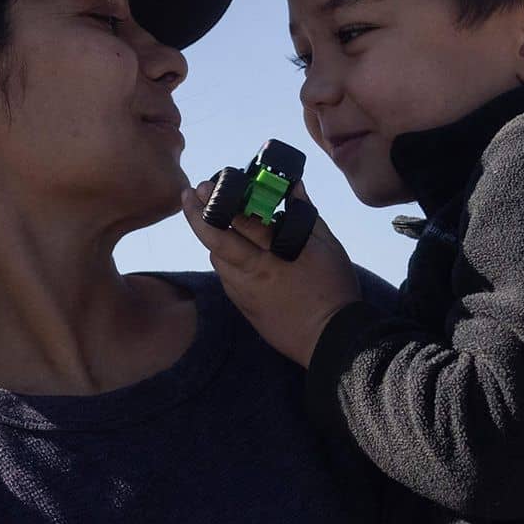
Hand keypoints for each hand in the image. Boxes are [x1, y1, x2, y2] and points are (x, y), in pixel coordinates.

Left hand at [183, 178, 359, 366]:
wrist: (331, 338)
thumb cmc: (335, 290)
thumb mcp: (328, 246)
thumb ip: (306, 214)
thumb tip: (293, 187)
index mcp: (278, 252)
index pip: (241, 221)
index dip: (220, 200)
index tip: (207, 184)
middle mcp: (256, 271)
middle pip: (215, 239)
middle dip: (196, 214)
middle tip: (189, 193)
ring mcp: (245, 291)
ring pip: (216, 258)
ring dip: (211, 237)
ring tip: (210, 218)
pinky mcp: (244, 306)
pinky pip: (226, 277)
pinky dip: (225, 259)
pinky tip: (232, 250)